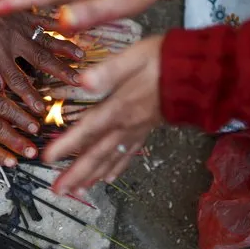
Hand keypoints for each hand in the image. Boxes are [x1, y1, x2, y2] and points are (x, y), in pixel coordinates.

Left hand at [0, 3, 83, 114]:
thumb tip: (0, 88)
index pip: (17, 80)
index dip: (29, 95)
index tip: (41, 109)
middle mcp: (15, 41)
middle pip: (42, 61)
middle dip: (61, 73)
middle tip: (77, 82)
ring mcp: (22, 26)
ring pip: (48, 39)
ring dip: (65, 49)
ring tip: (81, 57)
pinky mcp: (23, 13)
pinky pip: (44, 18)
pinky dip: (58, 24)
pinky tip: (71, 28)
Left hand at [43, 36, 164, 194]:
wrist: (201, 72)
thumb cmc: (166, 60)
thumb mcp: (136, 57)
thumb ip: (109, 71)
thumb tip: (82, 81)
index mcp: (121, 106)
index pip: (89, 129)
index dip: (67, 144)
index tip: (48, 158)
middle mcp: (128, 124)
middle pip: (98, 153)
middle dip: (76, 173)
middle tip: (58, 190)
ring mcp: (138, 130)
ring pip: (112, 158)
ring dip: (92, 176)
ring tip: (76, 191)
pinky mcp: (146, 130)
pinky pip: (128, 154)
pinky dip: (116, 169)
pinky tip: (108, 179)